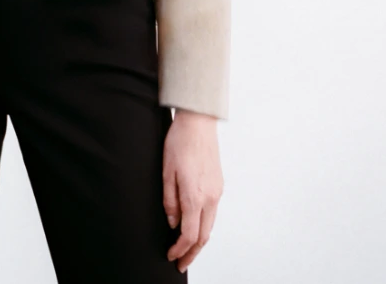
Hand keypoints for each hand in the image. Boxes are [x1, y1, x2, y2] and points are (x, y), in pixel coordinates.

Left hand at [162, 109, 223, 272]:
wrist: (198, 122)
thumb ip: (170, 201)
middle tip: (180, 263)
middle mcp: (210, 197)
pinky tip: (195, 226)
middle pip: (203, 236)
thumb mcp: (166, 171)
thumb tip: (173, 223)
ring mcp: (217, 192)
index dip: (179, 249)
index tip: (171, 256)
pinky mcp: (219, 185)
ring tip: (186, 249)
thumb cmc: (179, 142)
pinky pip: (213, 213)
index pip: (189, 234)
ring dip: (198, 241)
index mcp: (195, 196)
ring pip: (210, 226)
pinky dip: (204, 226)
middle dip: (192, 253)